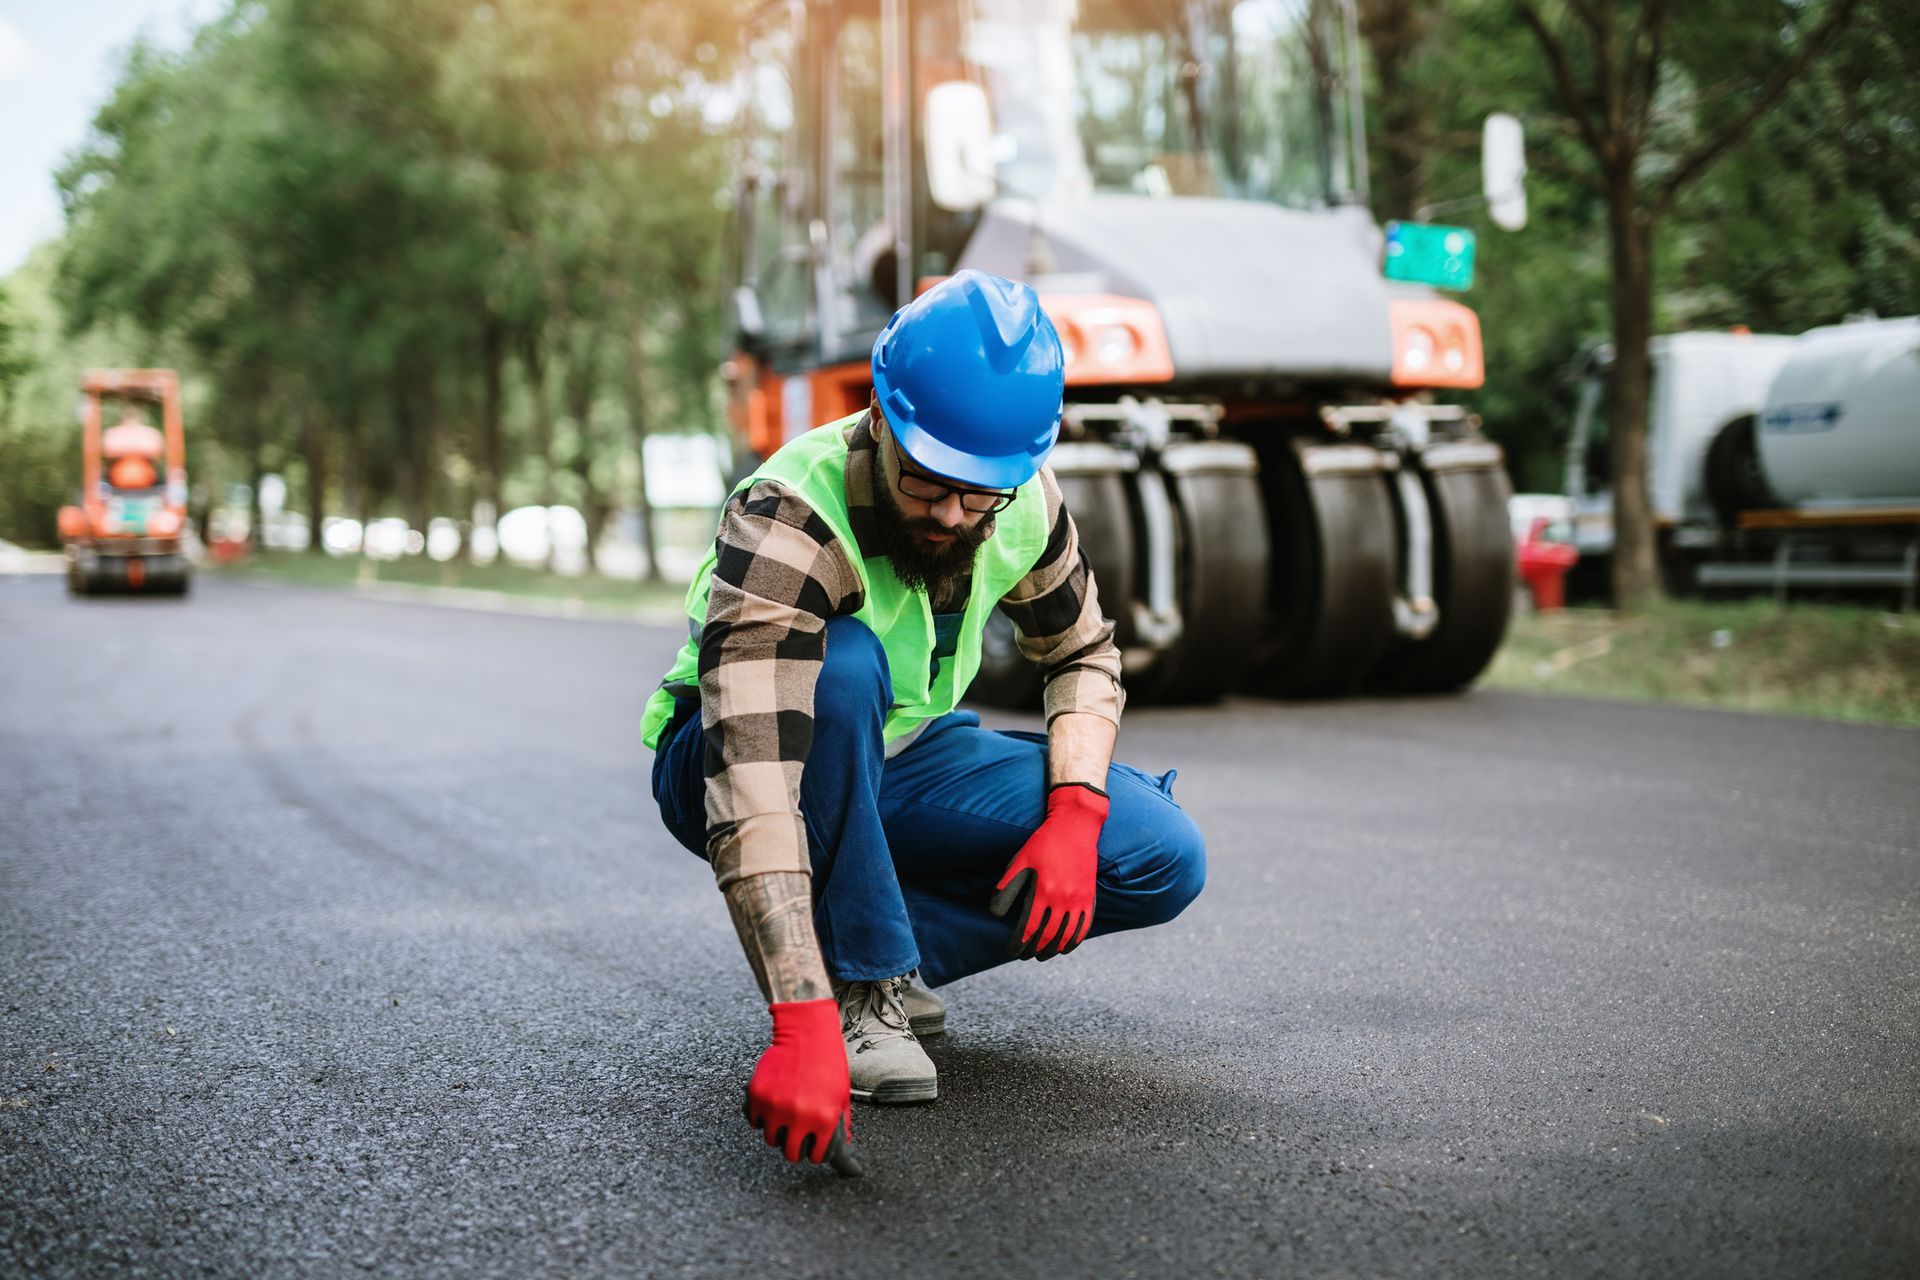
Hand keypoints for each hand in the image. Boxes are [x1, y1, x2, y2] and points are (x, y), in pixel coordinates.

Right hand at [743, 998, 862, 1175]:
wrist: (806, 1034)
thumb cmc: (828, 1062)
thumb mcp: (842, 1095)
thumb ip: (841, 1125)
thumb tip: (845, 1153)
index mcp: (825, 1119)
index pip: (817, 1156)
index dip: (816, 1152)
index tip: (814, 1147)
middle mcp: (800, 1116)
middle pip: (791, 1154)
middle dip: (795, 1147)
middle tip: (797, 1135)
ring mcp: (776, 1107)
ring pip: (771, 1139)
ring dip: (778, 1132)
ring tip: (785, 1117)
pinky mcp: (758, 1096)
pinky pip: (756, 1121)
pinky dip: (762, 1116)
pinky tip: (773, 1104)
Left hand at [989, 781, 1108, 959]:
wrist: (1076, 826)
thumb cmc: (1045, 842)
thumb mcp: (1021, 860)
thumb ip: (1008, 885)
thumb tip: (996, 911)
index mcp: (1043, 891)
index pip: (1030, 928)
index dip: (1020, 943)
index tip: (1013, 951)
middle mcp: (1063, 898)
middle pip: (1048, 936)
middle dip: (1035, 949)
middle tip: (1026, 955)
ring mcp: (1079, 899)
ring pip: (1067, 935)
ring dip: (1054, 949)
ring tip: (1043, 954)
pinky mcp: (1090, 896)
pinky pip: (1084, 926)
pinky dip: (1075, 940)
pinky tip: (1066, 946)